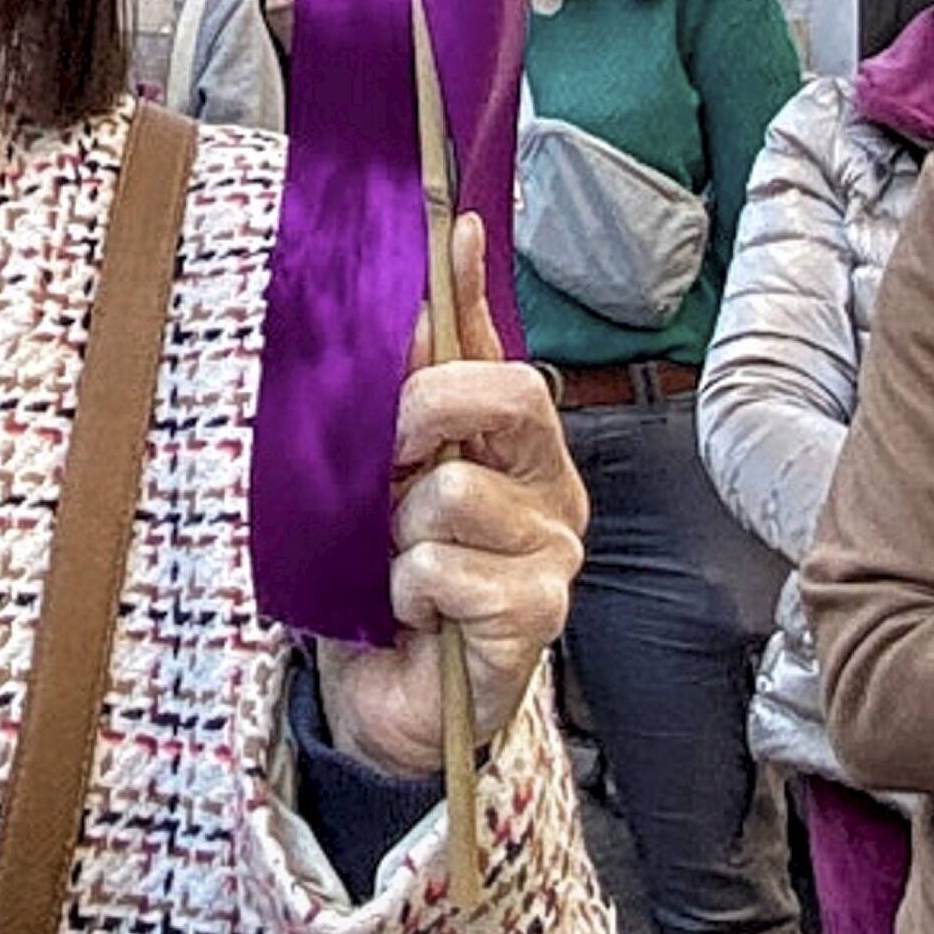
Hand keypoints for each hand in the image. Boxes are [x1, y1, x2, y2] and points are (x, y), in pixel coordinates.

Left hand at [318, 213, 587, 783]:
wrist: (388, 701)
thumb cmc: (392, 583)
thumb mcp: (382, 482)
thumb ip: (401, 394)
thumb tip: (417, 285)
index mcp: (514, 444)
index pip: (497, 345)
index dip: (468, 291)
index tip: (448, 232)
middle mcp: (547, 486)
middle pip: (506, 392)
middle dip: (422, 411)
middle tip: (383, 463)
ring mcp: (551, 549)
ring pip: (455, 488)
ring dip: (399, 530)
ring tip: (399, 566)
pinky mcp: (537, 611)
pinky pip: (446, 566)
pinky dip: (409, 589)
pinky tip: (416, 611)